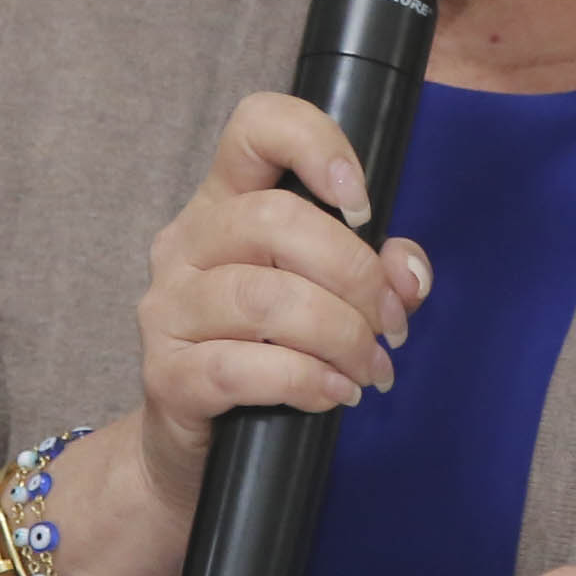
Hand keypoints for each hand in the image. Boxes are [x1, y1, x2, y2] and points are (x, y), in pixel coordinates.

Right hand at [132, 92, 432, 517]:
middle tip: (391, 325)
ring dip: (340, 336)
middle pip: (275, 220)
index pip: (255, 126)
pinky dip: (307, 381)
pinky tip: (336, 394)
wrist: (199, 449)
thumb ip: (375, 273)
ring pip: (264, 298)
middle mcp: (186, 243)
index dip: (315, 143)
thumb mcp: (327, 299)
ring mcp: (167, 309)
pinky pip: (242, 367)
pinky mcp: (166, 374)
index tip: (362, 203)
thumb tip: (409, 272)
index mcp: (224, 203)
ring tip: (372, 369)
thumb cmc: (268, 356)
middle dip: (356, 275)